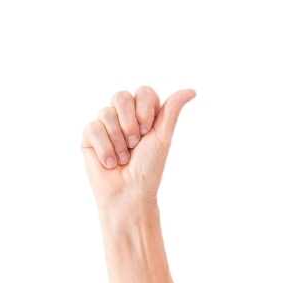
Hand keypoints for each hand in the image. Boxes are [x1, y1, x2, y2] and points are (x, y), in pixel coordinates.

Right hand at [80, 86, 194, 211]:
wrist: (129, 193)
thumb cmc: (149, 168)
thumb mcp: (163, 137)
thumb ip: (172, 111)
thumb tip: (192, 90)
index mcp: (144, 115)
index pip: (144, 92)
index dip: (145, 110)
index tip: (148, 131)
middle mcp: (124, 116)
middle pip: (121, 96)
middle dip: (130, 123)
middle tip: (135, 143)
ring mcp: (105, 125)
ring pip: (106, 113)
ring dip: (119, 140)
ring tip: (124, 157)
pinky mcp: (89, 136)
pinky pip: (93, 128)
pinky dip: (105, 148)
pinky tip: (110, 162)